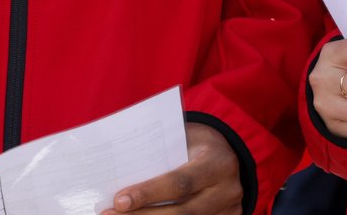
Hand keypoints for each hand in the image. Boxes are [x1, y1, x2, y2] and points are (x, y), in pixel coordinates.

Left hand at [102, 122, 241, 214]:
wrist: (228, 157)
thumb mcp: (185, 139)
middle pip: (181, 213)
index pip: (180, 183)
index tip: (119, 200)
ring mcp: (228, 212)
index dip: (148, 194)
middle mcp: (227, 191)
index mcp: (217, 162)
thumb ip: (162, 153)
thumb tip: (121, 172)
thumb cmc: (196, 145)